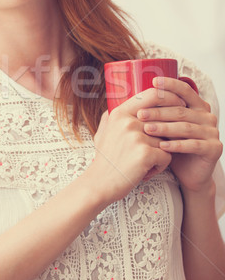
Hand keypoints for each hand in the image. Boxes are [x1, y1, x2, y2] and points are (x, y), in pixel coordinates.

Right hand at [93, 87, 185, 203]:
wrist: (99, 184)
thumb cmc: (105, 160)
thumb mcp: (103, 131)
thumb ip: (113, 116)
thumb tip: (123, 102)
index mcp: (119, 113)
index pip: (151, 94)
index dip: (170, 97)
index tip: (179, 104)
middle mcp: (128, 122)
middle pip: (164, 119)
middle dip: (167, 134)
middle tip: (161, 145)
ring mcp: (137, 137)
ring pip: (166, 140)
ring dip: (160, 153)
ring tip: (145, 162)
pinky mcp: (146, 153)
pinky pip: (167, 156)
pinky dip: (160, 166)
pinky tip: (146, 171)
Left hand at [137, 77, 222, 194]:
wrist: (188, 173)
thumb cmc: (174, 146)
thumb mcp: (166, 126)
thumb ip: (159, 112)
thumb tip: (137, 97)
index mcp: (197, 106)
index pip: (184, 90)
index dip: (170, 85)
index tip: (153, 81)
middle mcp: (207, 116)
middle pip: (180, 110)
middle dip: (158, 111)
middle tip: (140, 114)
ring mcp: (212, 132)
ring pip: (186, 127)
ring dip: (164, 128)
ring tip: (147, 129)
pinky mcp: (214, 148)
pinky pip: (193, 144)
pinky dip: (176, 145)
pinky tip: (162, 146)